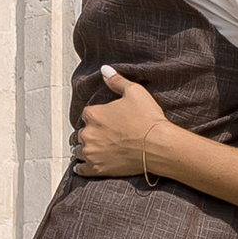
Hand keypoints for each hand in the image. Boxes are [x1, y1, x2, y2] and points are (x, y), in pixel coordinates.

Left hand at [75, 67, 169, 181]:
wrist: (157, 145)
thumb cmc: (147, 118)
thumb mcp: (134, 92)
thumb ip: (116, 80)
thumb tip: (104, 69)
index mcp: (93, 114)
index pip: (87, 115)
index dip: (96, 117)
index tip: (106, 121)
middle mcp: (87, 134)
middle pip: (81, 133)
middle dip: (90, 133)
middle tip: (102, 136)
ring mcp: (91, 152)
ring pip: (79, 150)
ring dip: (84, 149)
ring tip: (93, 149)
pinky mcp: (97, 169)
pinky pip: (81, 169)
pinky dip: (81, 167)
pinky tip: (83, 166)